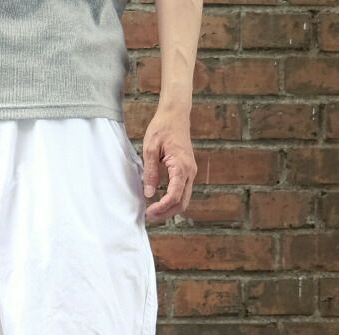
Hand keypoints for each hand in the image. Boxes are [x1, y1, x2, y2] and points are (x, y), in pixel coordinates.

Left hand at [141, 107, 196, 222]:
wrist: (175, 114)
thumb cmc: (162, 128)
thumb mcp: (150, 149)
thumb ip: (150, 172)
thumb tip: (149, 193)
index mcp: (181, 166)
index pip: (174, 196)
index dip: (161, 208)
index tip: (148, 212)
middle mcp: (190, 172)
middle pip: (182, 203)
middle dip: (166, 213)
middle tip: (149, 216)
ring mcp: (190, 172)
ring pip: (184, 199)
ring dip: (169, 209)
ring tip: (152, 212)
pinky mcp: (187, 171)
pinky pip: (182, 192)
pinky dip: (172, 201)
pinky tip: (159, 202)